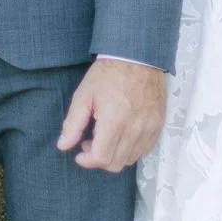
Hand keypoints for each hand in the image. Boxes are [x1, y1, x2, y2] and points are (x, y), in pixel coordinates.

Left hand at [56, 57, 166, 172]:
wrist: (137, 57)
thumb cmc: (108, 74)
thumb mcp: (84, 95)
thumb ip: (73, 124)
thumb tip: (63, 146)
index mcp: (114, 122)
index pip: (101, 158)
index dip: (87, 161)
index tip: (79, 153)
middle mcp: (135, 129)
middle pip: (116, 164)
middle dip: (99, 159)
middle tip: (90, 143)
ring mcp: (149, 128)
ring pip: (131, 159)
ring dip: (115, 155)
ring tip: (105, 137)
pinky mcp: (158, 125)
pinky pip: (144, 150)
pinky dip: (131, 149)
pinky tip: (121, 135)